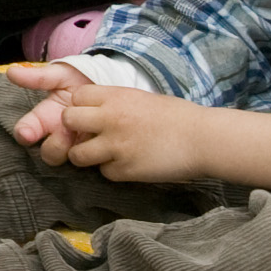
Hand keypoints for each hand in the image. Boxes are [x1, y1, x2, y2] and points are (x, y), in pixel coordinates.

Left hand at [6, 71, 212, 182]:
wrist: (203, 139)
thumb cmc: (177, 117)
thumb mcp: (141, 98)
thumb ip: (114, 104)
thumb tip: (92, 111)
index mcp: (115, 97)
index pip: (76, 98)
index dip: (80, 108)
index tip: (91, 115)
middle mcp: (110, 119)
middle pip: (67, 121)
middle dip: (74, 131)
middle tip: (90, 137)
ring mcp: (116, 145)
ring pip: (77, 155)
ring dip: (88, 157)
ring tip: (106, 155)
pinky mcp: (125, 169)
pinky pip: (105, 173)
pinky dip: (114, 171)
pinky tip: (131, 165)